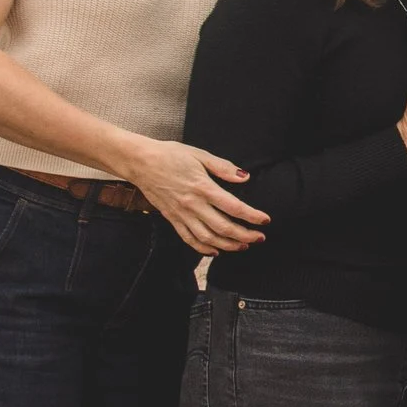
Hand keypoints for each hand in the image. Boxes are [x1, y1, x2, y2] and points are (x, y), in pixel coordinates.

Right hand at [121, 136, 269, 254]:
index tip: (265, 220)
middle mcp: (192, 204)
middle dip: (245, 236)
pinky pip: (188, 239)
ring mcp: (181, 214)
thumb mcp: (200, 155)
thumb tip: (245, 178)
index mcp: (203, 187)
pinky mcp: (171, 218)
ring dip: (227, 245)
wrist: (140, 162)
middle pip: (223, 227)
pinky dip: (203, 248)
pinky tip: (215, 251)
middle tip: (259, 238)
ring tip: (243, 246)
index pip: (233, 207)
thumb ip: (223, 167)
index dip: (252, 216)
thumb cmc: (170, 155)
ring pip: (207, 238)